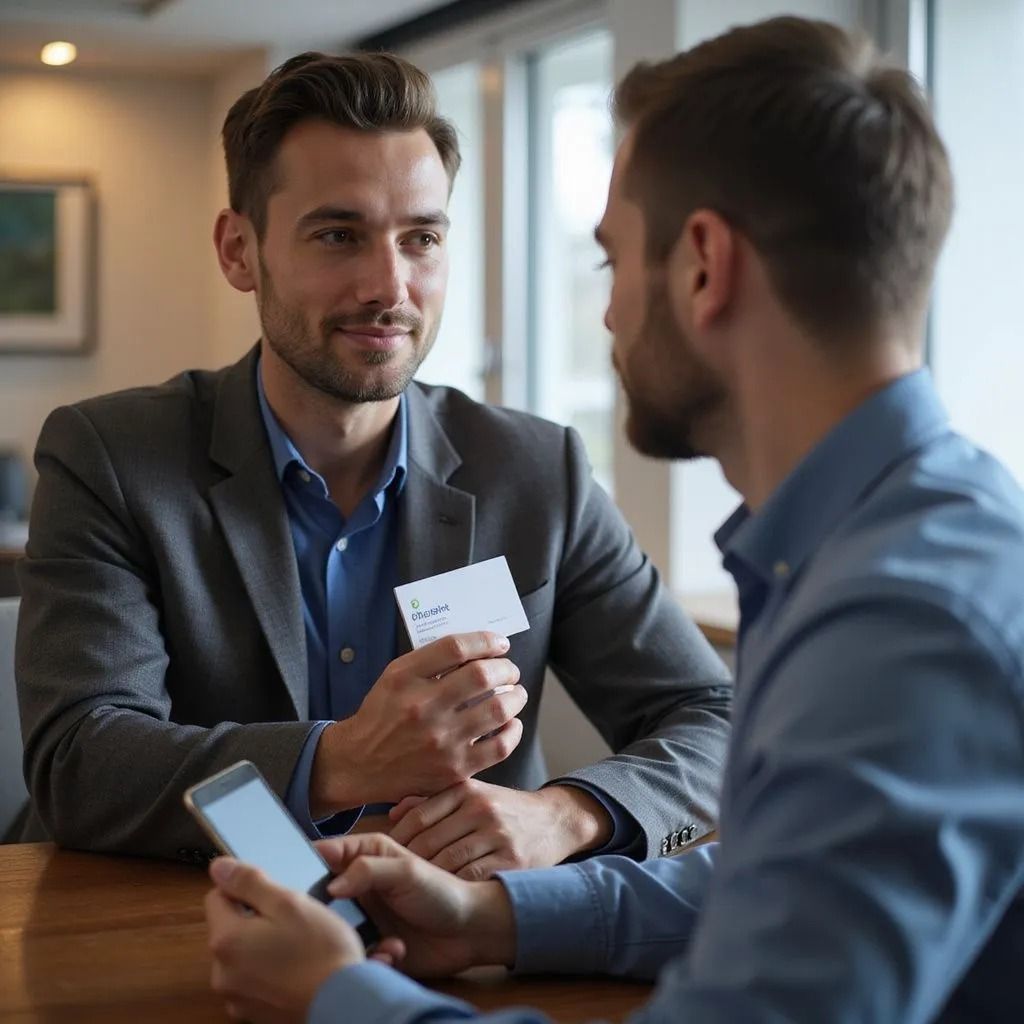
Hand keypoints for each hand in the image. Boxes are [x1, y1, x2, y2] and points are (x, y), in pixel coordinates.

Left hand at [204, 857, 377, 1023]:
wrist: (344, 1003)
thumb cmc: (319, 949)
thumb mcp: (289, 903)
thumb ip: (250, 882)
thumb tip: (218, 866)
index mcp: (225, 939)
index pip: (217, 896)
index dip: (245, 889)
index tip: (274, 896)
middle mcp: (220, 972)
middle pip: (227, 928)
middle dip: (253, 919)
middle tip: (290, 921)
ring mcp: (234, 998)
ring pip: (240, 955)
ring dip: (259, 946)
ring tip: (295, 947)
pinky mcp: (250, 1014)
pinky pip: (250, 981)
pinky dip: (266, 973)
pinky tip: (293, 971)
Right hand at [310, 632, 526, 815]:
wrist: (360, 763)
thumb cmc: (383, 713)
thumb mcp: (395, 675)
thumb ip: (431, 660)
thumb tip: (478, 648)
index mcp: (405, 678)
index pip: (455, 647)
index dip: (485, 641)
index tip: (499, 644)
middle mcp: (423, 708)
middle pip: (482, 676)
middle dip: (506, 668)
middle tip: (510, 670)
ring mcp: (440, 740)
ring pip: (497, 710)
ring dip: (516, 697)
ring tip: (516, 693)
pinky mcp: (454, 768)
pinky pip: (499, 746)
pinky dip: (513, 730)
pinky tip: (511, 723)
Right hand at [319, 832, 516, 977]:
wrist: (468, 932)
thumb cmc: (441, 892)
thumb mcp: (407, 872)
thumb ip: (368, 870)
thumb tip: (332, 885)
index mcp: (365, 856)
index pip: (326, 852)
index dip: (309, 861)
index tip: (299, 876)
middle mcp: (359, 885)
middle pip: (320, 892)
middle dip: (321, 908)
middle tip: (332, 917)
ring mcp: (362, 916)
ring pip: (332, 926)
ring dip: (345, 936)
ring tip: (366, 938)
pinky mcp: (369, 944)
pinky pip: (353, 952)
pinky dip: (369, 955)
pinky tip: (392, 951)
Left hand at [387, 781, 614, 878]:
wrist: (555, 820)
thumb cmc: (503, 811)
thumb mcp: (472, 795)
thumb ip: (433, 802)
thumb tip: (393, 814)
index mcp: (465, 789)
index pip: (419, 816)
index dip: (396, 840)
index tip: (383, 859)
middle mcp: (480, 807)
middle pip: (429, 840)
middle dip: (407, 863)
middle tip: (391, 881)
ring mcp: (497, 833)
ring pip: (447, 861)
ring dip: (427, 879)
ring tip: (412, 892)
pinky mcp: (512, 858)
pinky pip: (471, 877)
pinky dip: (453, 888)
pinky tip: (444, 895)